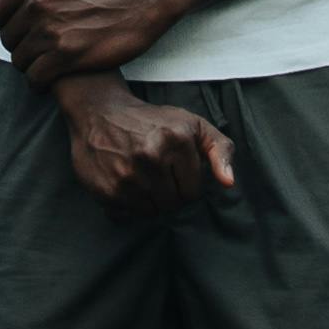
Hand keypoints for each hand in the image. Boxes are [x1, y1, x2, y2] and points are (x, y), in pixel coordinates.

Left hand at [0, 0, 178, 83]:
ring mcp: (51, 32)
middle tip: (37, 47)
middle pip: (7, 39)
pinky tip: (49, 77)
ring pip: (19, 60)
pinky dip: (39, 81)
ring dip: (29, 64)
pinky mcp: (67, 57)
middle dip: (19, 45)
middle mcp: (37, 5)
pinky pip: (34, 77)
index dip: (8, 24)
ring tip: (44, 62)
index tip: (24, 29)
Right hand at [57, 74, 235, 216]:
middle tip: (156, 174)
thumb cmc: (152, 121)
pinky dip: (128, 205)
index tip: (174, 170)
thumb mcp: (192, 125)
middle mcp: (151, 157)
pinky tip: (124, 183)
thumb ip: (220, 150)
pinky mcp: (106, 189)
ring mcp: (126, 175)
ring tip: (141, 178)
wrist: (100, 112)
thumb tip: (228, 183)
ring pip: (151, 213)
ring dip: (149, 201)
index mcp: (177, 140)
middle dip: (168, 194)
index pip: (193, 192)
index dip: (185, 184)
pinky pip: (128, 216)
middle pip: (173, 205)